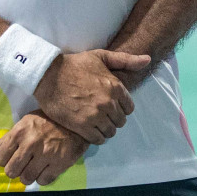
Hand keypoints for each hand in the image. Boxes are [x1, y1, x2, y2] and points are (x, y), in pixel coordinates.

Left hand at [0, 111, 86, 185]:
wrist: (76, 121)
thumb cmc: (46, 122)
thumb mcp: (23, 125)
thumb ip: (3, 142)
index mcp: (19, 132)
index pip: (1, 159)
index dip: (6, 160)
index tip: (15, 155)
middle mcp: (31, 144)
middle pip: (11, 171)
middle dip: (16, 170)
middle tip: (24, 163)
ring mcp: (46, 154)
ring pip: (26, 179)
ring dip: (28, 176)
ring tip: (35, 167)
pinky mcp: (60, 163)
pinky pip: (43, 181)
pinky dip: (43, 177)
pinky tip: (47, 168)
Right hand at [33, 48, 148, 143]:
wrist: (48, 75)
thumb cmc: (75, 64)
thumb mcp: (102, 56)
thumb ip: (127, 60)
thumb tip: (148, 60)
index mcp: (115, 86)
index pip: (129, 107)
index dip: (121, 108)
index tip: (113, 106)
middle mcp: (108, 102)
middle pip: (120, 121)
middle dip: (114, 119)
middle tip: (103, 116)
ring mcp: (95, 115)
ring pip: (110, 132)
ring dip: (106, 129)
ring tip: (97, 124)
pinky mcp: (81, 126)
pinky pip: (98, 139)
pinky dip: (97, 137)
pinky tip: (90, 131)